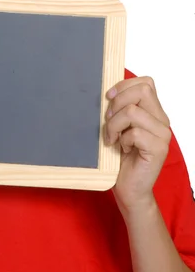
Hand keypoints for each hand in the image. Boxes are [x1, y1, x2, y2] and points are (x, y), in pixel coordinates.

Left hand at [105, 76, 170, 215]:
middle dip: (117, 102)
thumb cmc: (121, 157)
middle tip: (108, 120)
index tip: (108, 98)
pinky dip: (121, 139)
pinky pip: (134, 132)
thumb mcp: (119, 125)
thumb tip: (108, 90)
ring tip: (112, 138)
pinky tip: (121, 148)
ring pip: (132, 111)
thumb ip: (121, 108)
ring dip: (114, 124)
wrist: (129, 188)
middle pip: (142, 91)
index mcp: (154, 112)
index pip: (146, 82)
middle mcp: (162, 121)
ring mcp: (163, 135)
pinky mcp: (159, 149)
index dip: (123, 86)